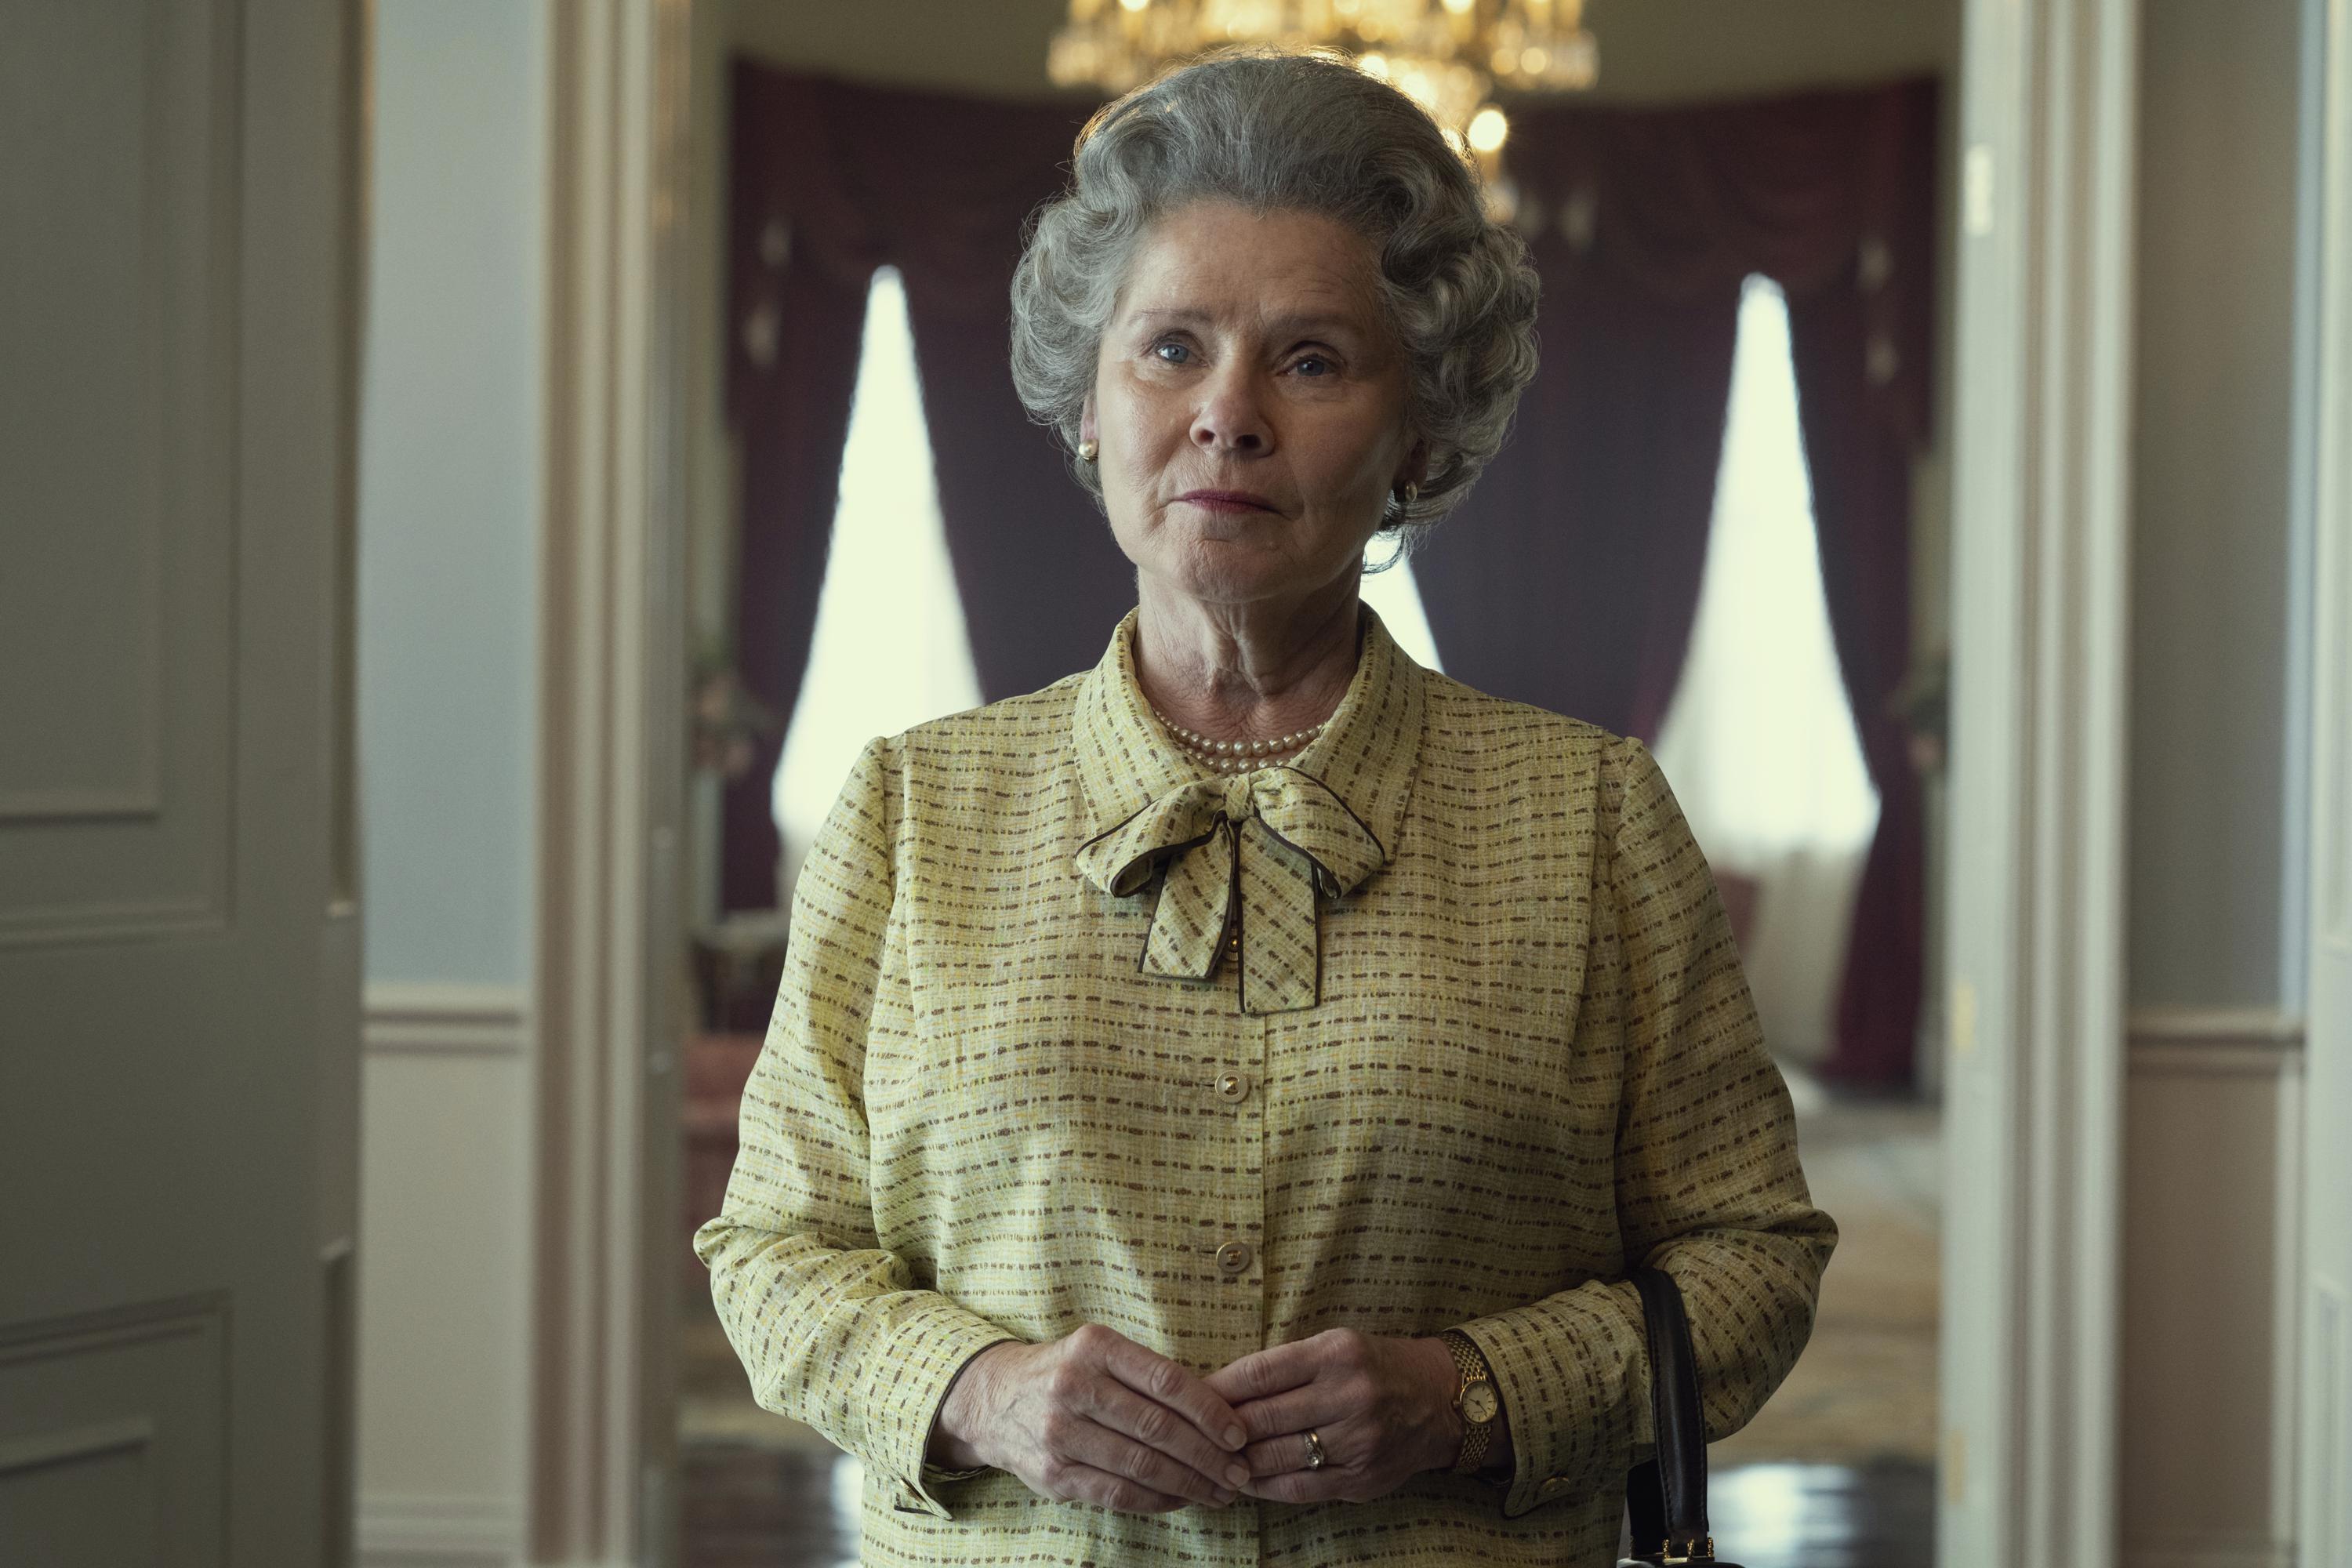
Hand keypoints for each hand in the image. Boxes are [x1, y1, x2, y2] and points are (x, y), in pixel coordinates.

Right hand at [931, 1324, 1253, 1513]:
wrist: (993, 1399)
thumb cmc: (1065, 1373)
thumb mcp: (1099, 1352)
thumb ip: (1148, 1375)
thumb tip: (1219, 1412)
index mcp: (1094, 1347)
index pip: (1166, 1381)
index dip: (1209, 1411)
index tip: (1239, 1434)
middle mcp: (1073, 1386)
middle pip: (1157, 1428)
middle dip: (1208, 1455)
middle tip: (1239, 1472)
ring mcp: (1059, 1433)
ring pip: (1140, 1465)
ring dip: (1190, 1484)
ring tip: (1220, 1492)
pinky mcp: (1052, 1474)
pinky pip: (1117, 1493)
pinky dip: (1157, 1500)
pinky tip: (1182, 1499)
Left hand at [1204, 1329, 1463, 1504]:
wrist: (1437, 1400)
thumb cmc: (1372, 1367)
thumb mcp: (1334, 1346)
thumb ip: (1284, 1367)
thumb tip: (1220, 1390)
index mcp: (1336, 1353)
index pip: (1259, 1373)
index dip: (1218, 1389)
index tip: (1190, 1396)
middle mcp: (1349, 1395)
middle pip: (1263, 1418)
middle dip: (1220, 1428)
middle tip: (1191, 1433)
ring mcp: (1357, 1440)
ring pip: (1276, 1457)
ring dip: (1236, 1461)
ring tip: (1212, 1458)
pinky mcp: (1361, 1477)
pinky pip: (1299, 1487)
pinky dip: (1264, 1486)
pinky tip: (1244, 1481)